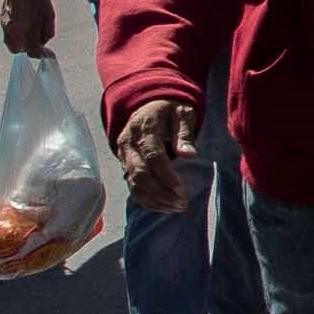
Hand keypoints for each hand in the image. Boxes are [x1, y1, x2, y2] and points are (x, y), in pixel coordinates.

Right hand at [0, 0, 54, 55]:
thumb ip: (47, 32)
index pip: (34, 52)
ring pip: (13, 45)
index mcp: (26, 31)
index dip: (43, 55)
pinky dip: (16, 38)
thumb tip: (44, 43)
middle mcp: (13, 32)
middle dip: (32, 50)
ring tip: (32, 36)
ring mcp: (5, 26)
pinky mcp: (2, 21)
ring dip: (23, 45)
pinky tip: (24, 29)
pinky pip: (8, 36)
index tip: (49, 54)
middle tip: (40, 45)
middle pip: (22, 51)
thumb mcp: (49, 15)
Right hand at [113, 95, 195, 211]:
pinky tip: (164, 207)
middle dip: (161, 192)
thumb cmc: (170, 110)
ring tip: (177, 207)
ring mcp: (124, 155)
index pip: (153, 156)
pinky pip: (132, 187)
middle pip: (140, 173)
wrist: (149, 106)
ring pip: (134, 183)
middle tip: (182, 203)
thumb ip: (185, 133)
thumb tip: (189, 154)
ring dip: (155, 199)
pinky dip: (147, 200)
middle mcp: (128, 143)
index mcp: (144, 127)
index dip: (166, 176)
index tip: (182, 191)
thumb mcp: (182, 113)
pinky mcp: (125, 165)